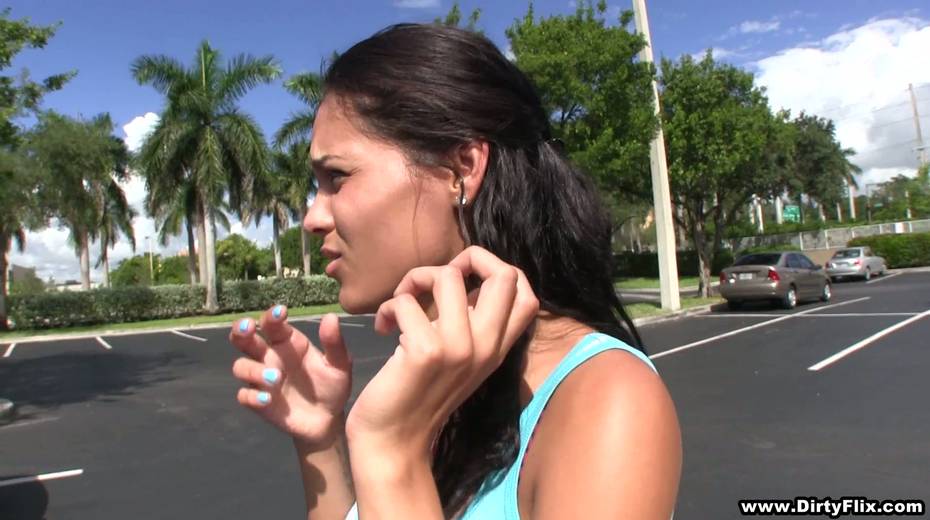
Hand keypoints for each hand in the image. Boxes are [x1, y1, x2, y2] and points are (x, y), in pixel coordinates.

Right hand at [229, 307, 351, 447]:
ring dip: (253, 369)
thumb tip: (331, 317)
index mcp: (287, 341)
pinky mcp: (258, 402)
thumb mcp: (339, 364)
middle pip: (243, 338)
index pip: (272, 323)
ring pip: (241, 366)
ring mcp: (261, 379)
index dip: (272, 316)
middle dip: (240, 330)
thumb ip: (334, 343)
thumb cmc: (332, 385)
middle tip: (247, 328)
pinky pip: (244, 395)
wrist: (328, 419)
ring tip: (275, 377)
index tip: (281, 312)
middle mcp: (270, 356)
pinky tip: (267, 399)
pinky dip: (252, 396)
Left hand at [344, 246, 539, 455]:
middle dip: (467, 258)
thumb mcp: (459, 359)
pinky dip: (388, 308)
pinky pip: (406, 301)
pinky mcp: (426, 352)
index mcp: (497, 349)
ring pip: (448, 276)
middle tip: (435, 283)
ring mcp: (459, 349)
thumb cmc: (418, 395)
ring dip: (414, 281)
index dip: (498, 269)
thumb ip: (471, 324)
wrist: (392, 443)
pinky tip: (383, 328)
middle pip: (505, 275)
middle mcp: (486, 347)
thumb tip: (464, 277)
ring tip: (400, 304)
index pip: (527, 294)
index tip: (464, 279)